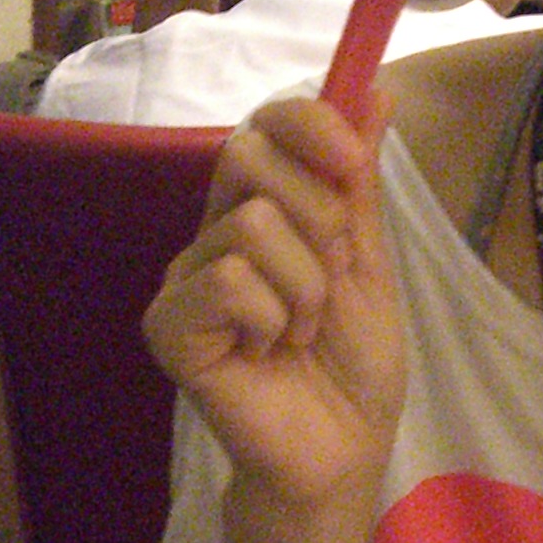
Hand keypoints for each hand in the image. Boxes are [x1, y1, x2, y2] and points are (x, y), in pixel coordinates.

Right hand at [145, 96, 405, 507]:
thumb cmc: (353, 364)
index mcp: (261, 208)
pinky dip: (271, 319)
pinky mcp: (168, 325)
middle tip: (331, 277)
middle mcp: (213, 232)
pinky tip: (268, 354)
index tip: (354, 158)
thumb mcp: (368, 261)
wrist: (343, 452)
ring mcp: (185, 278)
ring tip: (302, 331)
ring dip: (305, 286)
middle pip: (246, 152)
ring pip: (250, 224)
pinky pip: (227, 281)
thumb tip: (375, 90)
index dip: (309, 122)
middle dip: (317, 214)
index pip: (264, 125)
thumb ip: (358, 183)